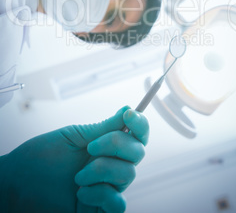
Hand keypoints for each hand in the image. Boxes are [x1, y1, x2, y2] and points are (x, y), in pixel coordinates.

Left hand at [0, 106, 148, 212]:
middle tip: (90, 148)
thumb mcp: (74, 136)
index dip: (140, 123)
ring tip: (78, 176)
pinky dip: (101, 194)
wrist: (18, 183)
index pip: (137, 134)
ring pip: (128, 174)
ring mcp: (107, 187)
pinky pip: (118, 203)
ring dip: (101, 170)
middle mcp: (111, 165)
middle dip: (116, 145)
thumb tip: (128, 110)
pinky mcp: (100, 209)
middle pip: (138, 152)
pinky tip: (81, 193)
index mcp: (106, 145)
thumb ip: (103, 127)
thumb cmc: (42, 157)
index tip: (128, 114)